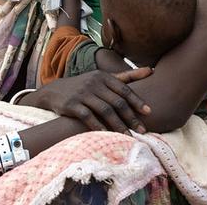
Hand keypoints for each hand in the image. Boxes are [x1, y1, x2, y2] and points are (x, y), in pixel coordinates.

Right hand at [20, 68, 151, 132]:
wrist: (54, 91)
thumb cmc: (86, 86)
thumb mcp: (104, 78)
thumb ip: (127, 77)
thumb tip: (152, 70)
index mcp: (104, 77)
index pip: (125, 89)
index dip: (137, 101)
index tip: (149, 112)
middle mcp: (94, 83)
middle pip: (117, 102)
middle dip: (131, 117)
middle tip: (142, 130)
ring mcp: (82, 93)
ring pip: (105, 110)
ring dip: (118, 125)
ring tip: (128, 136)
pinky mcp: (71, 104)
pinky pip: (87, 116)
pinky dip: (98, 126)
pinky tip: (107, 134)